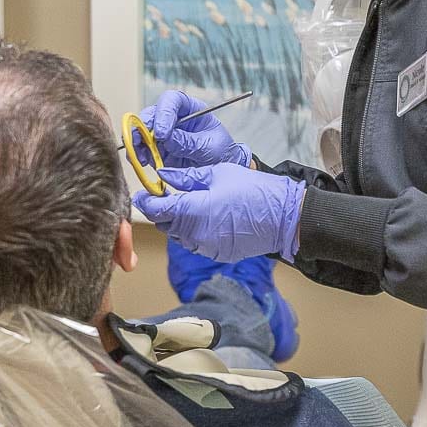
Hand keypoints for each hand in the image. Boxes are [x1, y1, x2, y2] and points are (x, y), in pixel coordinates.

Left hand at [132, 163, 303, 262]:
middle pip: (165, 225)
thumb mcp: (217, 173)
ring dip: (177, 222)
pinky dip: (193, 231)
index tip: (143, 194)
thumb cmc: (254, 190)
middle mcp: (197, 234)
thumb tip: (162, 175)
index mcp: (194, 210)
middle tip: (162, 195)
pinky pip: (196, 243)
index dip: (146, 202)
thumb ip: (185, 177)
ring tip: (186, 204)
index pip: (157, 210)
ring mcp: (207, 247)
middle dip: (161, 211)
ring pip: (179, 236)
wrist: (284, 216)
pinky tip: (203, 218)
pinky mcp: (217, 254)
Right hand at [133, 91, 250, 168]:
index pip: (172, 100)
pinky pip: (141, 148)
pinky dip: (138, 154)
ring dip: (137, 142)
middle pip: (152, 114)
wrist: (221, 169)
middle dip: (143, 127)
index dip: (164, 113)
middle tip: (142, 142)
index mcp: (191, 109)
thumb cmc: (221, 152)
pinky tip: (142, 162)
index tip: (162, 133)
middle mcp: (174, 118)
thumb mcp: (209, 147)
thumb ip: (188, 143)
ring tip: (141, 156)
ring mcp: (163, 134)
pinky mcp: (158, 149)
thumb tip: (166, 139)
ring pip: (142, 131)